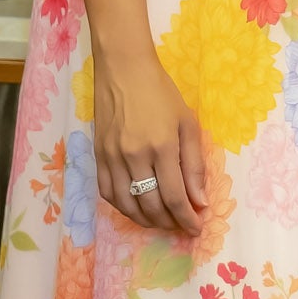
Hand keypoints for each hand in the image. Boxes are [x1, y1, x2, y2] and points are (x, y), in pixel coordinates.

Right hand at [94, 50, 207, 236]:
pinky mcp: (98, 156)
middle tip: (181, 225)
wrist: (123, 70)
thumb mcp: (187, 123)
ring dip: (146, 220)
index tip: (196, 228)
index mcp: (162, 147)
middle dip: (169, 223)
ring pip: (127, 205)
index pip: (175, 197)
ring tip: (161, 222)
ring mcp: (112, 158)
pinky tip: (136, 208)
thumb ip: (194, 164)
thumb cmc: (161, 93)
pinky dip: (123, 207)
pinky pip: (107, 193)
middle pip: (151, 206)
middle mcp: (135, 157)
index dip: (187, 219)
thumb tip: (199, 201)